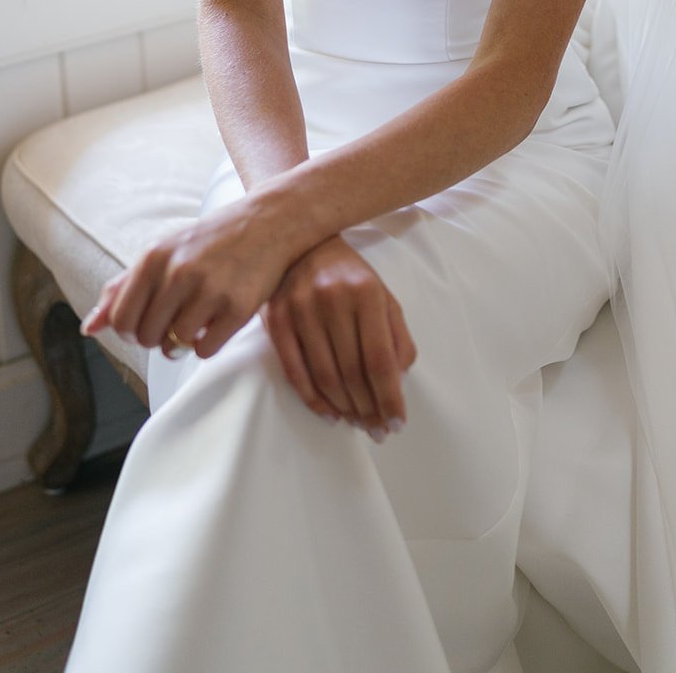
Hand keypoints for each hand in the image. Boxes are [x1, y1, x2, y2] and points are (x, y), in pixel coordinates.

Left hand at [81, 188, 303, 358]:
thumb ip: (123, 288)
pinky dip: (208, 344)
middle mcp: (179, 272)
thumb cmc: (212, 240)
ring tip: (198, 320)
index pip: (121, 320)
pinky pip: (205, 349)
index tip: (149, 323)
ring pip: (176, 345)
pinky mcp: (238, 307)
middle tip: (177, 321)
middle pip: (147, 337)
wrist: (270, 222)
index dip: (131, 331)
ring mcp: (210, 289)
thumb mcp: (164, 252)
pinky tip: (217, 322)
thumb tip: (88, 329)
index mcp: (154, 257)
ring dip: (184, 341)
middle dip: (158, 337)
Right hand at [260, 236, 417, 438]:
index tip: (397, 424)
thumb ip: (397, 336)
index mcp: (366, 294)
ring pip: (324, 375)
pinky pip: (294, 370)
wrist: (305, 243)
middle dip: (368, 409)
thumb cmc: (351, 276)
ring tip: (357, 424)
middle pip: (352, 372)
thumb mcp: (383, 296)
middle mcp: (333, 301)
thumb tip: (398, 381)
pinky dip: (312, 399)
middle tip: (377, 432)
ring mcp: (302, 310)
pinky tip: (329, 413)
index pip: (380, 359)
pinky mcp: (277, 320)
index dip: (389, 397)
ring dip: (343, 408)